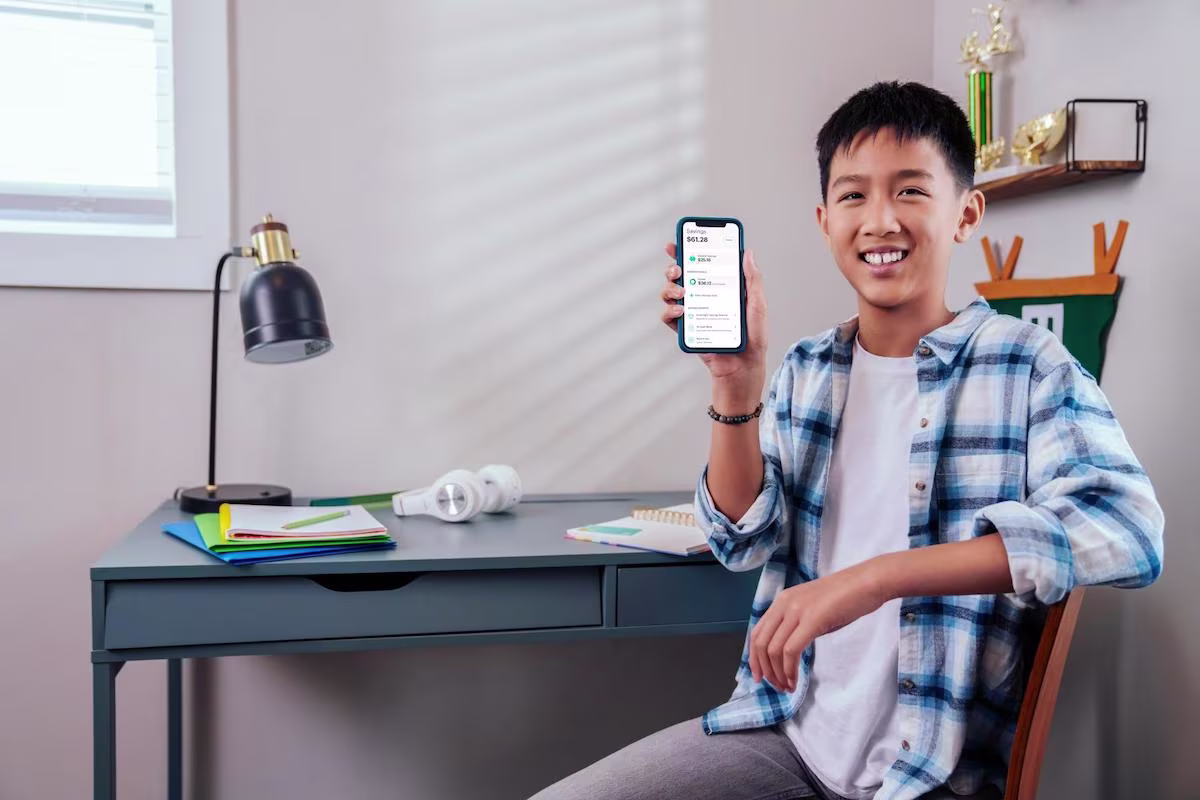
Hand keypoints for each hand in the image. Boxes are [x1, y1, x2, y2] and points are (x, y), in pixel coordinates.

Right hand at [660, 242, 767, 384]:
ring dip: (669, 289)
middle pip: (679, 277)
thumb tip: (748, 253)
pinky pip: (669, 317)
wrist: (743, 367)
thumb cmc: (753, 338)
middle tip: (679, 270)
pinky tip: (681, 311)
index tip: (677, 242)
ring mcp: (692, 313)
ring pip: (670, 294)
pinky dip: (670, 312)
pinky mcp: (686, 330)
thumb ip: (753, 280)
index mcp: (719, 287)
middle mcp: (703, 297)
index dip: (686, 252)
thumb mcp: (757, 304)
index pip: (700, 265)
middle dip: (673, 268)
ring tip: (681, 292)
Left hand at [749, 562, 886, 692]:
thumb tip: (789, 652)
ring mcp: (797, 610)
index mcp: (782, 600)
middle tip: (776, 686)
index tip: (760, 676)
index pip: (757, 632)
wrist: (868, 581)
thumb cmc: (847, 597)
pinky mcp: (812, 619)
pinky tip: (795, 680)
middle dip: (765, 670)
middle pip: (761, 643)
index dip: (755, 658)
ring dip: (778, 674)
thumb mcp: (813, 609)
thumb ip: (798, 625)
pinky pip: (791, 650)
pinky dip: (789, 670)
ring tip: (788, 686)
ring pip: (773, 649)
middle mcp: (784, 603)